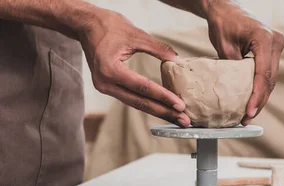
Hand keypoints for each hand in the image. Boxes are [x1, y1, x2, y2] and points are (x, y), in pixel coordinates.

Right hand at [77, 10, 190, 126]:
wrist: (86, 24)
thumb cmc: (108, 26)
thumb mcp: (136, 34)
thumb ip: (159, 48)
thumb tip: (179, 60)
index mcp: (111, 70)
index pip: (143, 88)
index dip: (164, 97)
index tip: (181, 105)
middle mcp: (105, 83)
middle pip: (140, 102)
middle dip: (164, 112)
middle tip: (184, 120)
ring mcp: (105, 87)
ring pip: (136, 103)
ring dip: (158, 111)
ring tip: (178, 118)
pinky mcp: (108, 86)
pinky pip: (131, 98)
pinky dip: (147, 103)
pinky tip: (163, 108)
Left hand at [205, 1, 283, 124]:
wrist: (226, 9)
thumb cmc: (223, 23)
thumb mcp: (224, 47)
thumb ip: (234, 69)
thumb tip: (235, 95)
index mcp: (265, 38)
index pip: (263, 73)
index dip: (257, 95)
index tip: (249, 111)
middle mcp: (276, 42)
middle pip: (270, 79)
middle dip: (259, 100)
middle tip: (247, 118)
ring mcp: (277, 46)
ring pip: (271, 79)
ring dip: (261, 97)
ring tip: (249, 115)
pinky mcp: (273, 51)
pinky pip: (268, 73)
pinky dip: (260, 87)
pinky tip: (252, 102)